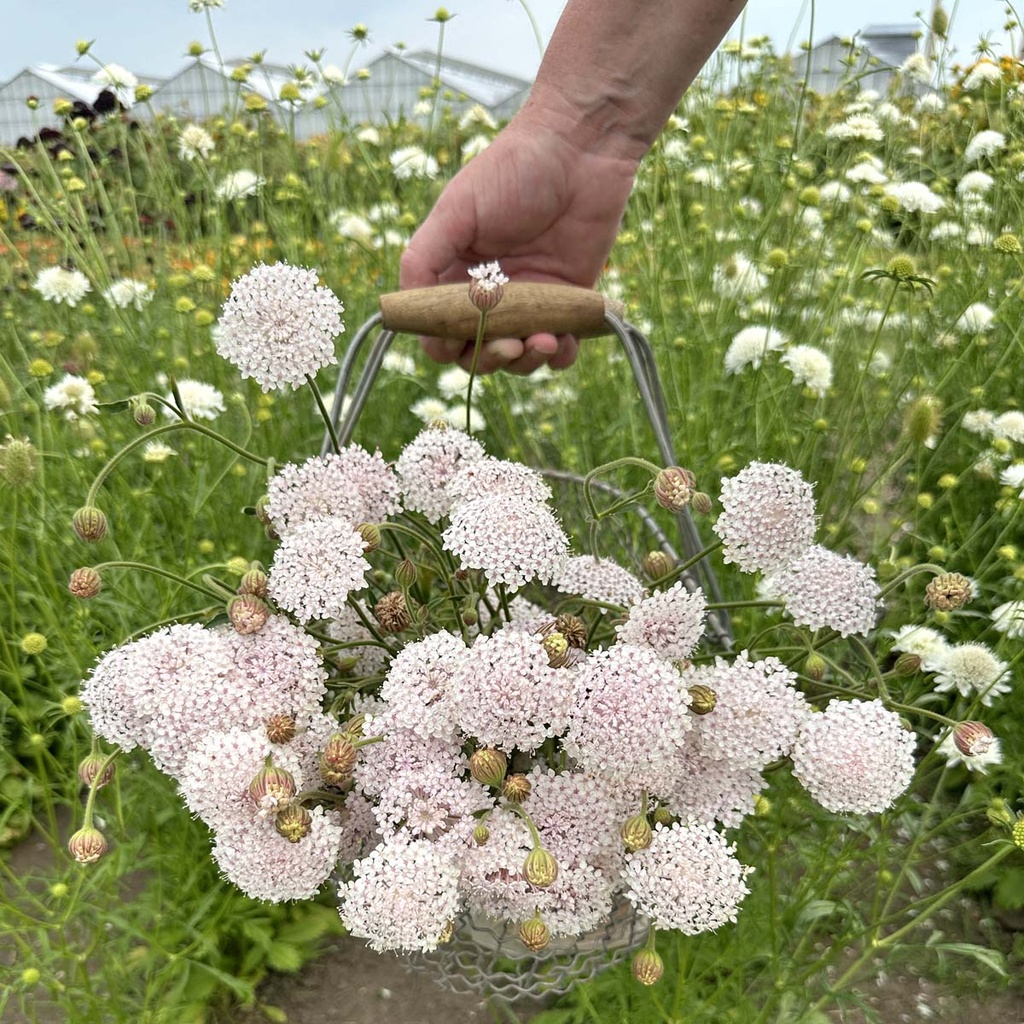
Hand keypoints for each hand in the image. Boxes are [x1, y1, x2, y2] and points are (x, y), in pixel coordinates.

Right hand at [399, 108, 639, 373]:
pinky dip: (560, 356)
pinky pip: (561, 347)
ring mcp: (530, 301)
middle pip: (477, 352)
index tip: (457, 339)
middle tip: (509, 345)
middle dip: (489, 358)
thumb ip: (424, 257)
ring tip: (542, 341)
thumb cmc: (513, 170)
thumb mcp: (456, 209)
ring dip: (526, 361)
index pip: (438, 330)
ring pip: (519, 356)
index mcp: (456, 274)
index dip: (443, 343)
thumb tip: (405, 307)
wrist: (582, 149)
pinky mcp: (568, 302)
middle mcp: (490, 294)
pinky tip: (561, 342)